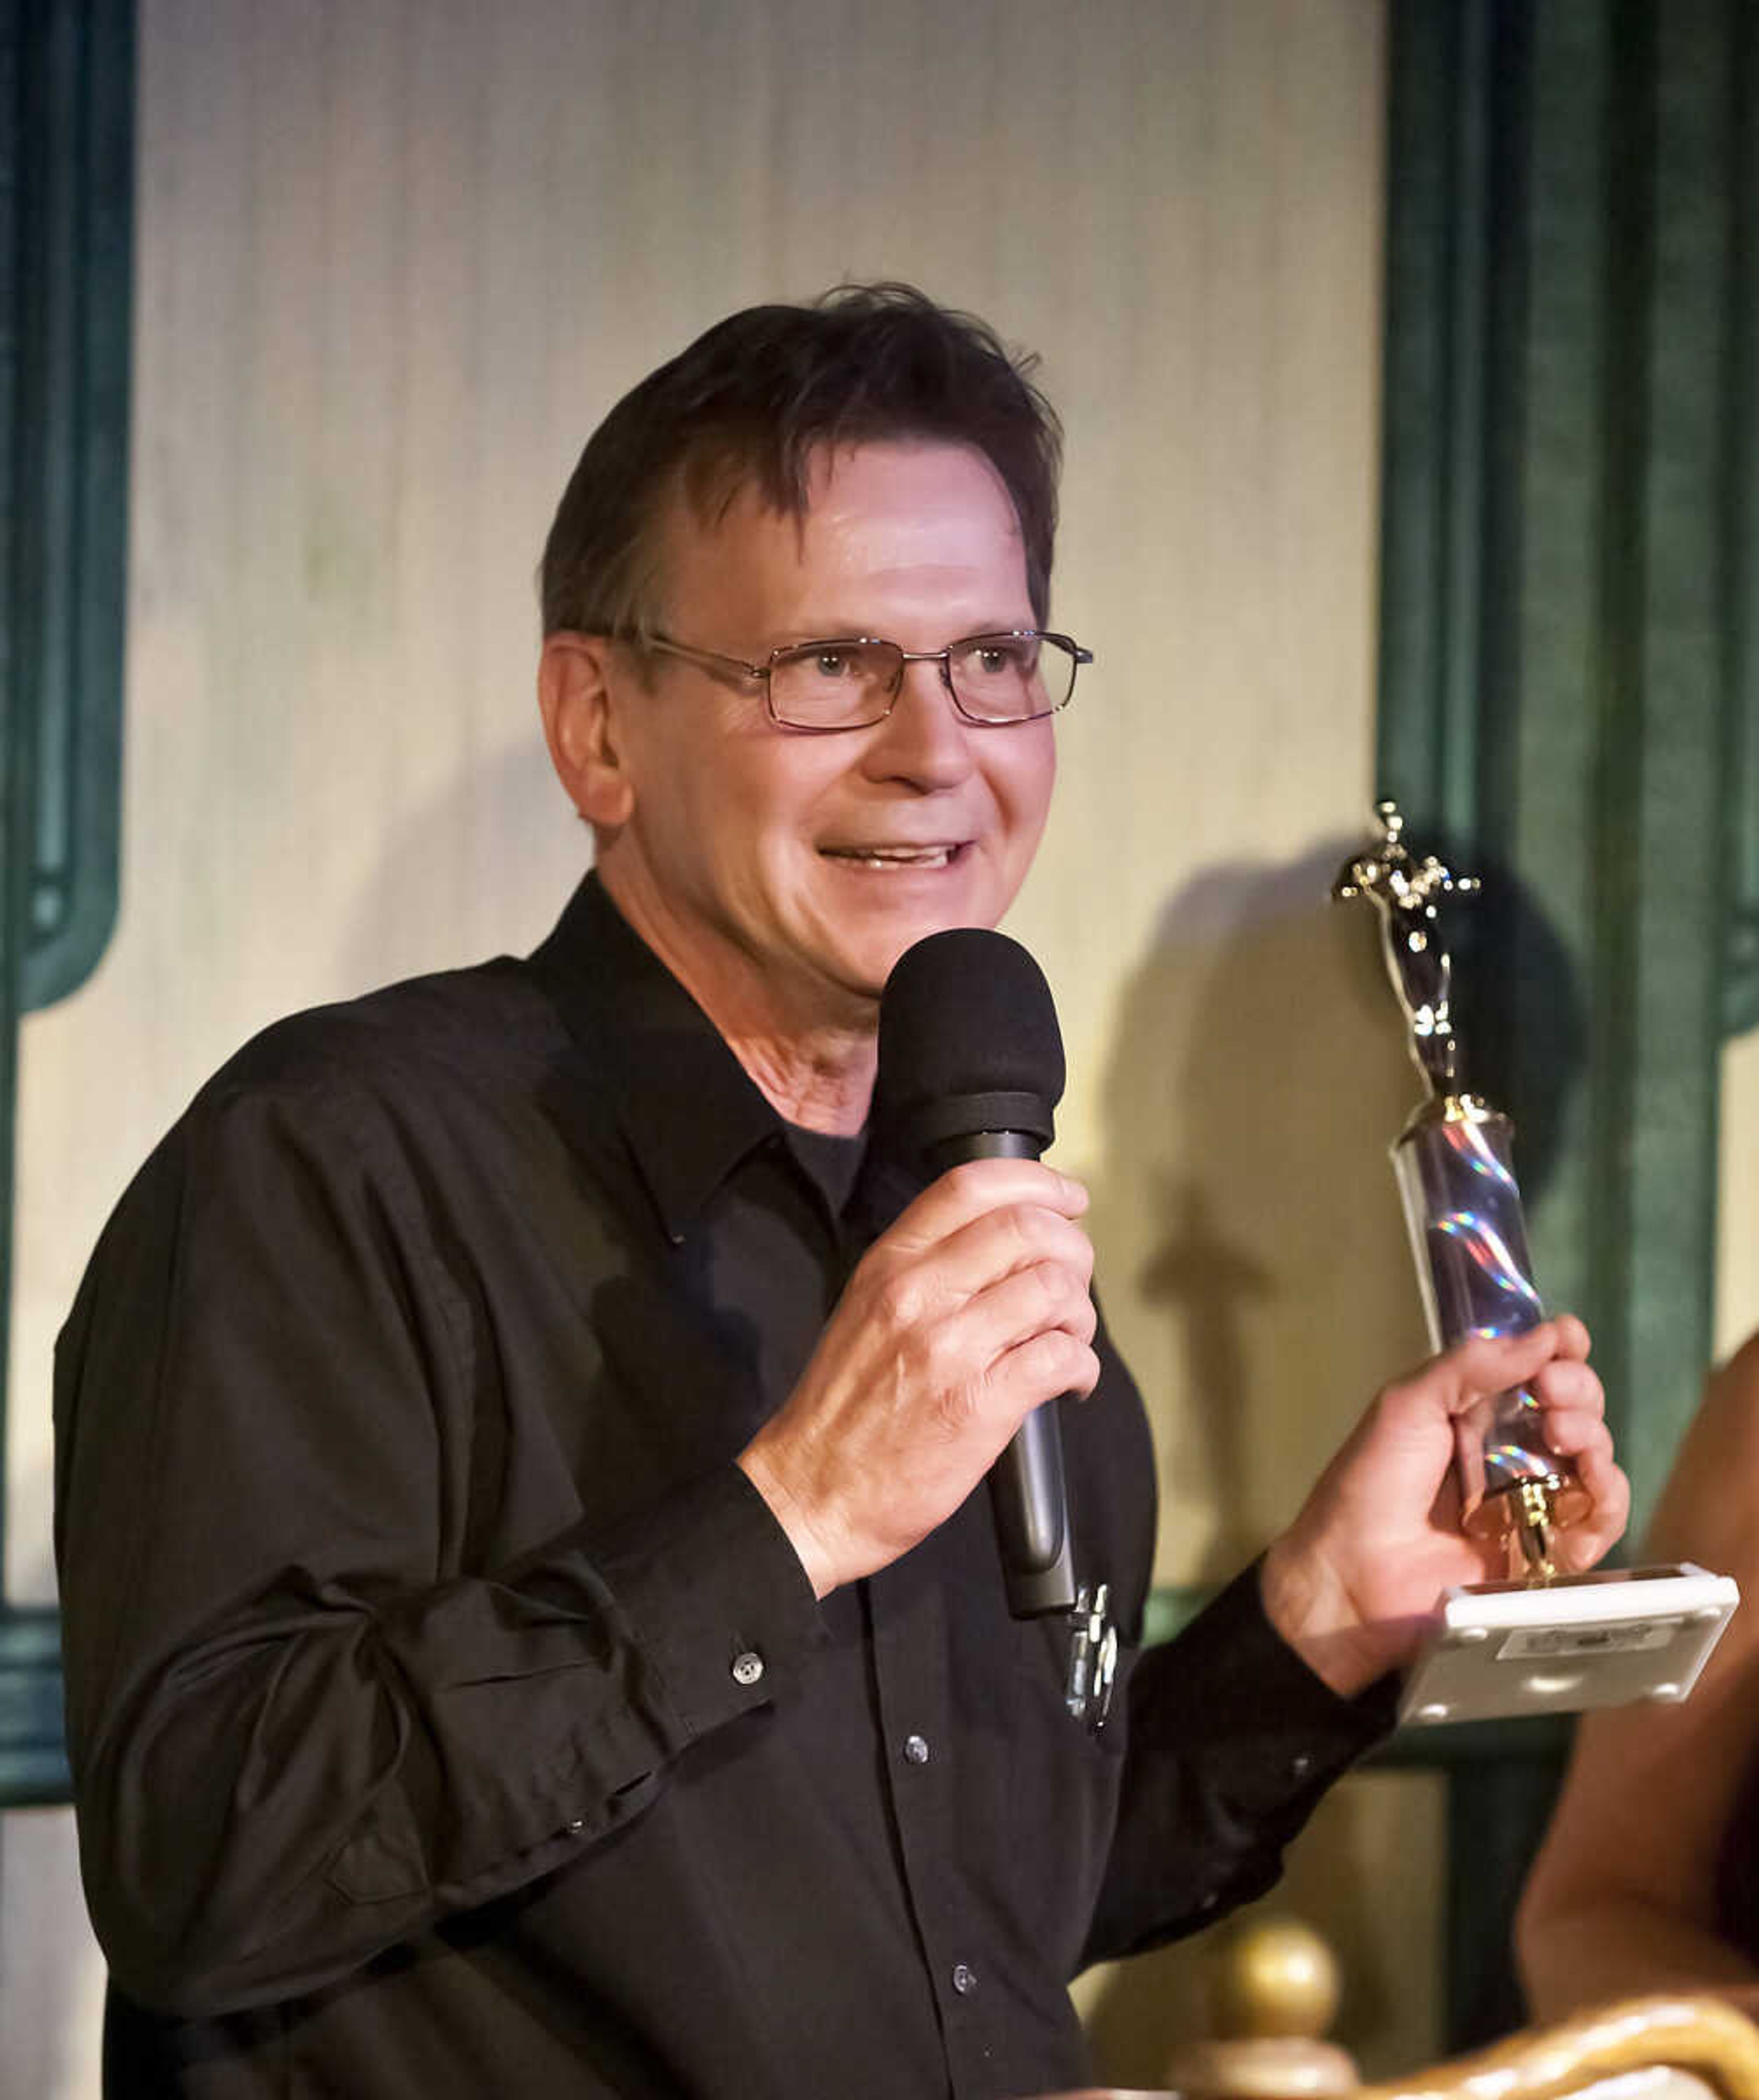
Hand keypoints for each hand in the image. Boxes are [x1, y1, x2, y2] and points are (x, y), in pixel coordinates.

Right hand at [738, 1159, 1098, 1596]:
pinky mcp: (980, 1405)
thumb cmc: (843, 1409)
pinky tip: (1070, 1383)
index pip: (970, 1185)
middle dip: (1073, 1249)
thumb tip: (1007, 1245)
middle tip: (1074, 1281)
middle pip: (1027, 1228)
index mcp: (890, 1264)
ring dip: (1080, 1313)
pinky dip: (1083, 1367)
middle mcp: (918, 1293)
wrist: (812, 1493)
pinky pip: (1062, 1357)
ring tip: (1067, 1339)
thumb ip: (926, 1269)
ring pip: (1054, 1289)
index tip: (1068, 1199)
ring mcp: (949, 1348)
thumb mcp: (866, 1309)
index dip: (1037, 1181)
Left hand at [1260, 1317, 1628, 1696]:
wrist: (1355, 1575)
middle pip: (1575, 1409)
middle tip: (1550, 1394)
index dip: (1562, 1351)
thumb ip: (1471, 1367)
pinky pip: (1599, 1521)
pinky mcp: (1549, 1553)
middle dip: (1576, 1390)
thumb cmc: (1370, 1484)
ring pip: (1594, 1459)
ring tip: (1562, 1435)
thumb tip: (1547, 1335)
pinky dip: (1609, 1496)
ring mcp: (1532, 1501)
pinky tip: (1592, 1480)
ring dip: (1593, 1437)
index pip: (1537, 1370)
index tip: (1568, 1341)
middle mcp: (1511, 1451)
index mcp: (1476, 1411)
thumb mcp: (1408, 1405)